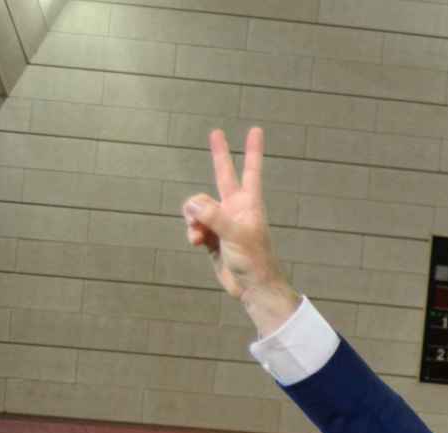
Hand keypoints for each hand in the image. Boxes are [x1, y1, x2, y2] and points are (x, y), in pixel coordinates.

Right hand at [181, 127, 298, 335]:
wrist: (252, 287)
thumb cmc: (254, 259)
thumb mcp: (236, 235)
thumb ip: (214, 216)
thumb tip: (192, 204)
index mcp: (249, 204)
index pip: (250, 171)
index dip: (252, 151)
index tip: (256, 130)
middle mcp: (235, 208)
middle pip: (223, 176)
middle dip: (219, 155)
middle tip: (215, 132)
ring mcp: (222, 222)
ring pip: (198, 206)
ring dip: (192, 218)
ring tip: (197, 234)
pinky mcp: (212, 237)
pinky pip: (194, 225)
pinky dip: (191, 232)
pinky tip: (196, 243)